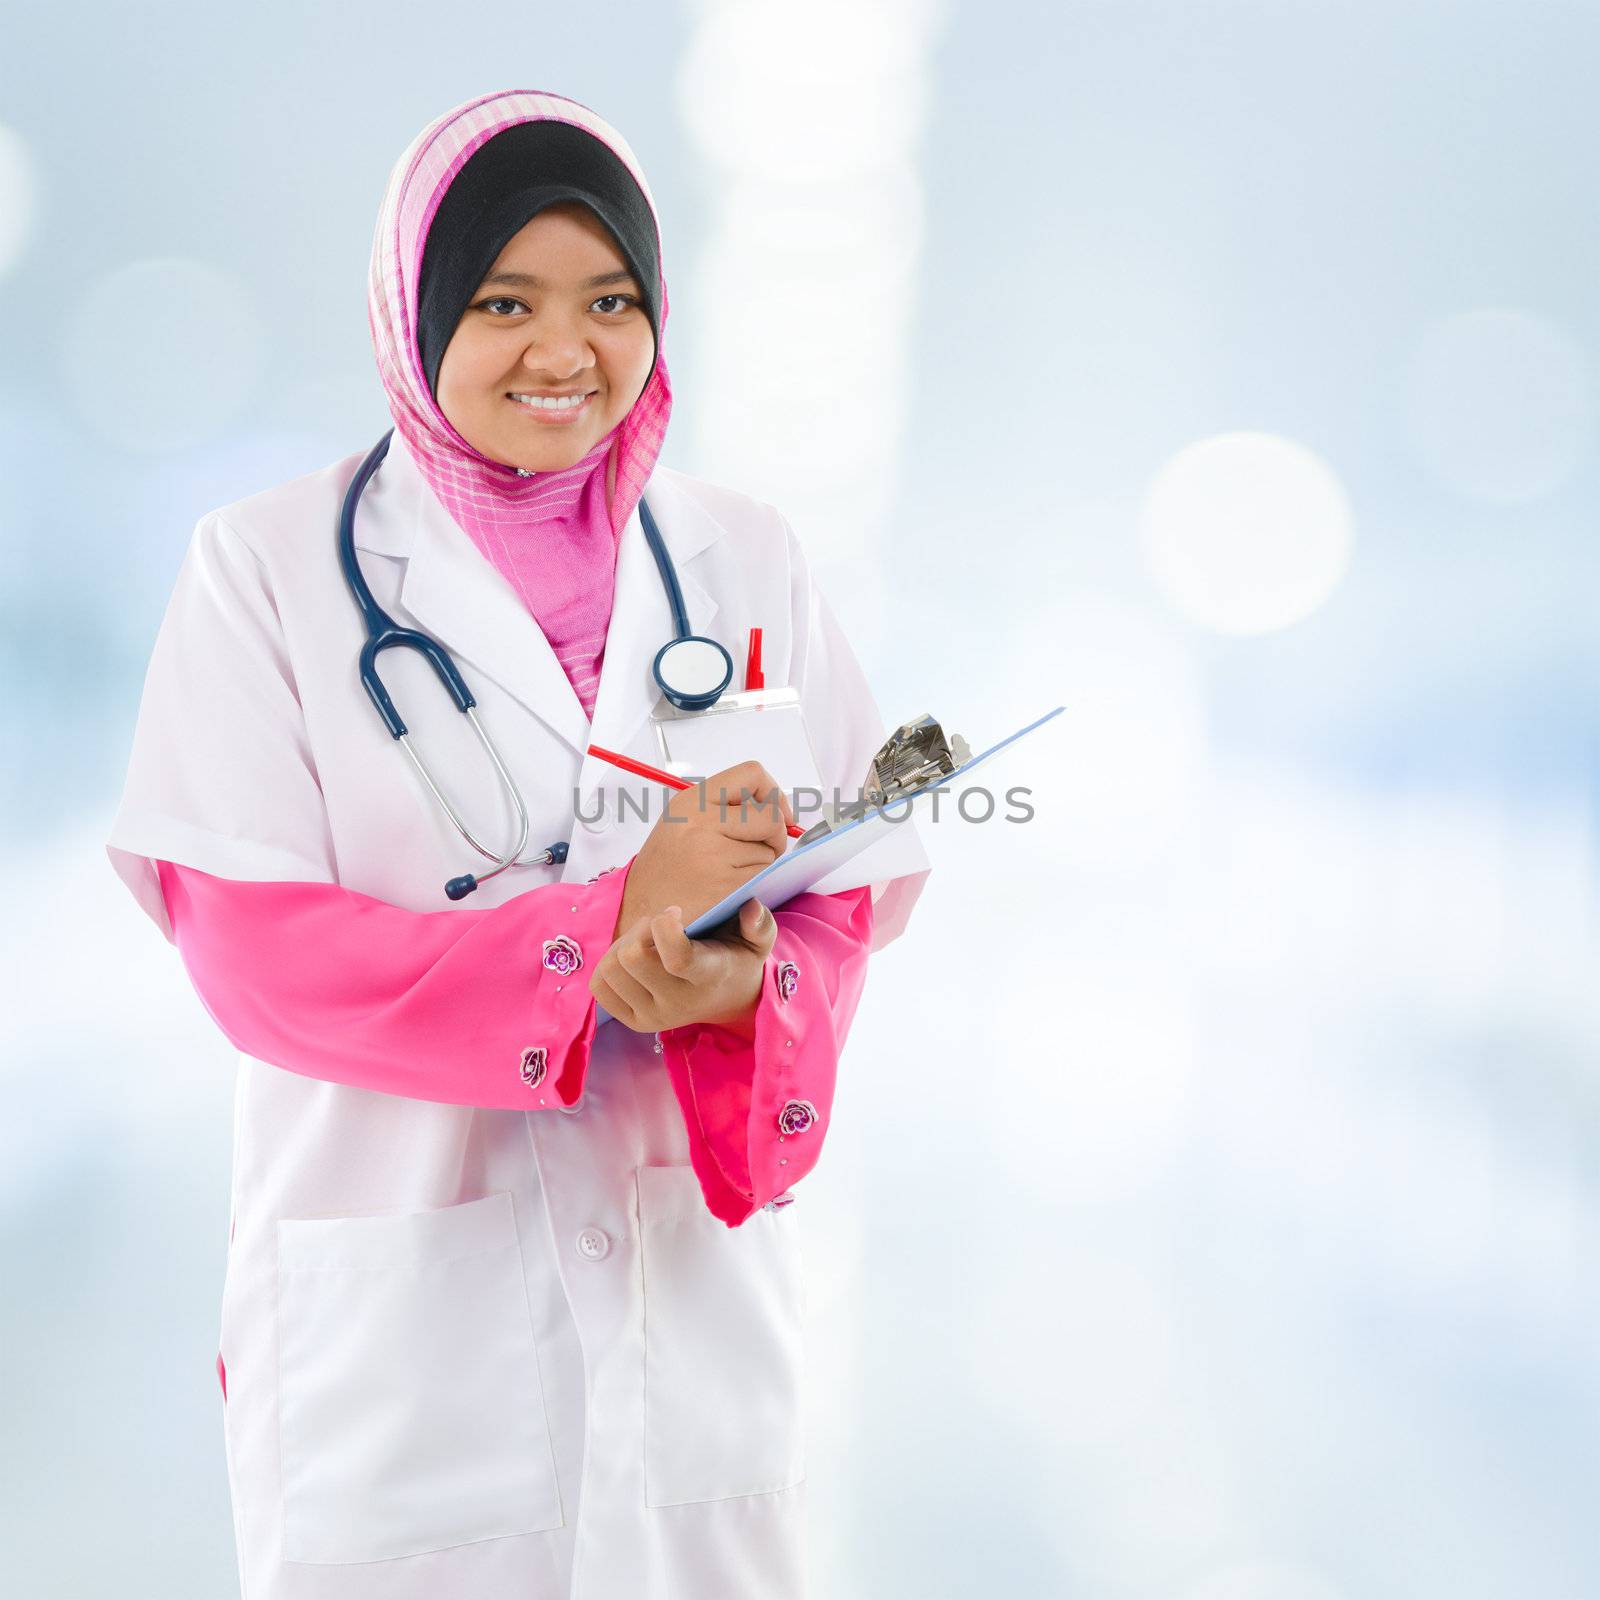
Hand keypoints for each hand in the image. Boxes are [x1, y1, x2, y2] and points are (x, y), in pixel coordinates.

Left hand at [589, 898, 777, 1037]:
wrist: (729, 1000)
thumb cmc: (738, 959)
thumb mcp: (757, 940)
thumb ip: (760, 923)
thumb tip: (749, 908)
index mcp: (708, 979)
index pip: (676, 957)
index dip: (664, 925)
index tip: (675, 912)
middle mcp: (678, 1003)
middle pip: (631, 958)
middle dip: (640, 929)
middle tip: (658, 925)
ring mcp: (653, 1016)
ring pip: (611, 969)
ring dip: (623, 945)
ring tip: (646, 942)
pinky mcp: (634, 1023)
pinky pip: (599, 986)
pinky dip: (610, 965)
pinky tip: (633, 960)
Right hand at [613, 761, 794, 939]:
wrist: (640, 906)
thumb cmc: (667, 864)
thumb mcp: (683, 820)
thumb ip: (724, 806)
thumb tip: (776, 805)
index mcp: (692, 801)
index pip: (752, 774)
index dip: (773, 792)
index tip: (778, 811)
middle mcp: (702, 822)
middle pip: (770, 816)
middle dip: (776, 834)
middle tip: (762, 846)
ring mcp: (714, 854)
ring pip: (769, 850)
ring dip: (760, 861)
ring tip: (730, 868)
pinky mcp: (725, 884)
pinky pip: (761, 876)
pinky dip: (754, 881)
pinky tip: (729, 885)